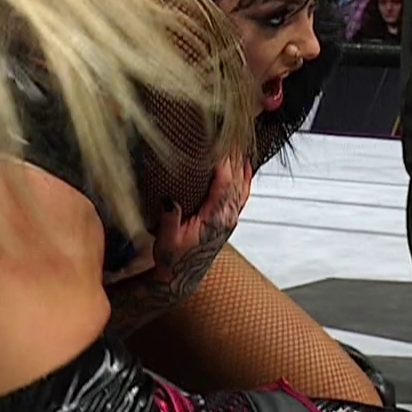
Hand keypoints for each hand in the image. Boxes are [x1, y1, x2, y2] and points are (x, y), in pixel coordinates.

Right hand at [105, 152, 252, 331]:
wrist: (180, 279)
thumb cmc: (171, 260)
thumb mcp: (165, 241)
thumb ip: (169, 220)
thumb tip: (168, 200)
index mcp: (214, 219)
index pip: (225, 184)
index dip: (225, 162)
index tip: (222, 142)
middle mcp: (227, 218)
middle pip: (238, 181)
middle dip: (236, 157)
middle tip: (233, 133)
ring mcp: (231, 219)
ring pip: (243, 186)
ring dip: (242, 164)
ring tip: (240, 143)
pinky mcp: (229, 220)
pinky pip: (243, 194)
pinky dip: (246, 178)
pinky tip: (246, 166)